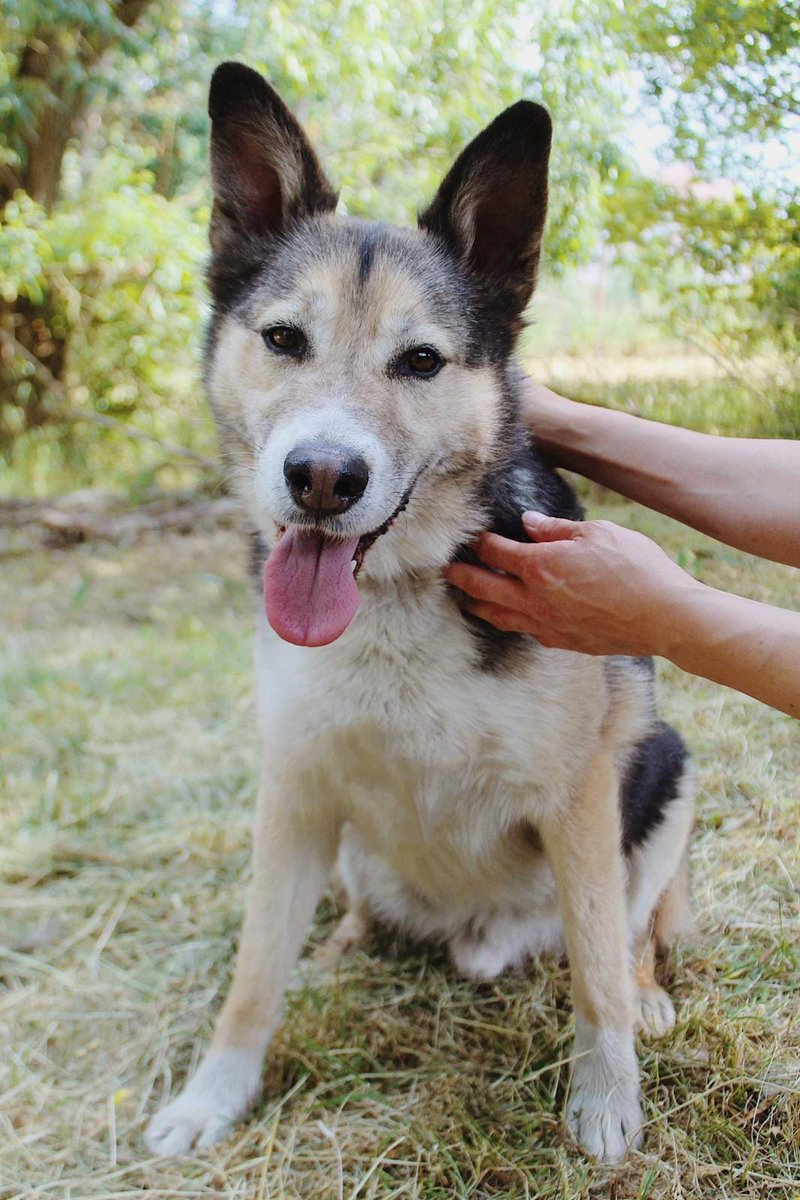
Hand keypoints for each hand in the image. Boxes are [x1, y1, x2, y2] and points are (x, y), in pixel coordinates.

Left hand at [446, 511, 700, 658]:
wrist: (665, 617)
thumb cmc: (637, 568)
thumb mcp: (599, 533)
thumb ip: (557, 529)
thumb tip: (528, 523)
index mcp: (540, 566)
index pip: (495, 552)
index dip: (479, 542)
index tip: (470, 536)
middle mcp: (535, 599)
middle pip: (483, 588)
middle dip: (460, 577)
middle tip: (444, 571)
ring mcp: (546, 625)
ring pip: (498, 616)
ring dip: (478, 605)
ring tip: (465, 598)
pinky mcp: (561, 642)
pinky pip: (525, 630)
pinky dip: (510, 620)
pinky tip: (510, 615)